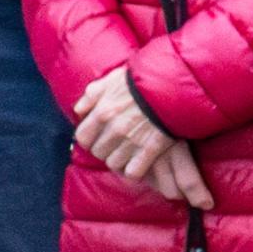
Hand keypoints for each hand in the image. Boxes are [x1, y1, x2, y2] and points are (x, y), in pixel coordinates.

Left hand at [71, 69, 207, 204]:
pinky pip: (132, 172)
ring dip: (119, 160)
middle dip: (105, 149)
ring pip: (113, 164)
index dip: (88, 139)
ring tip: (128, 153)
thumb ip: (92, 94)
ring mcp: (132, 141)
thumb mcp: (112, 80)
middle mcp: (114, 129)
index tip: (96, 137)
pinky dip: (133, 170)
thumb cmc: (142, 80)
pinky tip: (139, 163)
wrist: (173, 85)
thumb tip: (79, 110)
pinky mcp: (150, 150)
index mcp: (102, 112)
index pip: (82, 138)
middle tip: (115, 144)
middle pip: (98, 152)